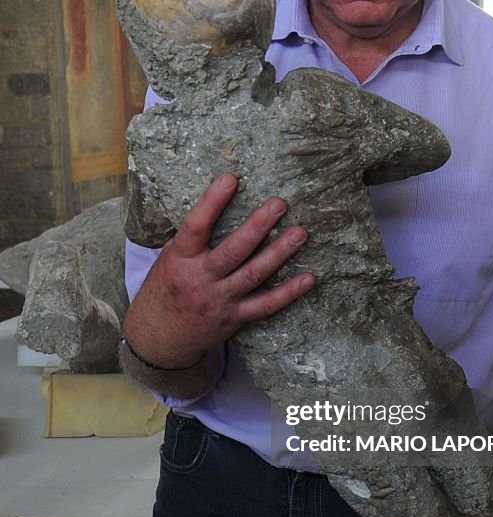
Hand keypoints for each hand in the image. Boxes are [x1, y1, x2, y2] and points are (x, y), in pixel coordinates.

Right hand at [123, 173, 314, 368]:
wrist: (159, 337)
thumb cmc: (166, 289)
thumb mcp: (168, 259)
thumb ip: (192, 238)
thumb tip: (217, 201)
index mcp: (180, 259)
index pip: (195, 226)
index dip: (211, 202)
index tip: (230, 179)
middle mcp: (201, 279)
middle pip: (233, 251)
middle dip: (257, 226)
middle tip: (279, 204)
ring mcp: (220, 300)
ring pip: (253, 275)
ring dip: (278, 254)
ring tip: (300, 234)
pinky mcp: (236, 317)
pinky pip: (266, 305)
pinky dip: (288, 293)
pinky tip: (308, 278)